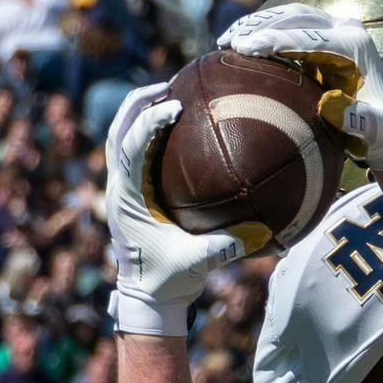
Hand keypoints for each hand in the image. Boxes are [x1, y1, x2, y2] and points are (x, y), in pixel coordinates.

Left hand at [104, 81, 264, 336]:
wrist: (146, 298)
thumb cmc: (168, 281)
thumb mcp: (198, 264)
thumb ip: (227, 246)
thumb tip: (264, 231)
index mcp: (127, 198)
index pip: (132, 148)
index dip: (150, 123)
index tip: (175, 107)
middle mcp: (118, 187)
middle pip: (119, 130)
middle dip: (140, 103)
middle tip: (169, 84)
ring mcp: (122, 188)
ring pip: (121, 137)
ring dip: (141, 113)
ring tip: (170, 94)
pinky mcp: (131, 193)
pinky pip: (136, 153)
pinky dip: (150, 134)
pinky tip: (180, 128)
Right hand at [218, 4, 382, 170]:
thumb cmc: (380, 127)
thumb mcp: (374, 127)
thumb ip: (356, 119)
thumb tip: (329, 103)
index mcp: (355, 44)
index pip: (309, 36)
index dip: (276, 41)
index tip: (246, 48)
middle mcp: (345, 28)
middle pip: (296, 17)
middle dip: (260, 27)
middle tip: (230, 42)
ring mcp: (333, 28)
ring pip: (289, 15)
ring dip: (256, 24)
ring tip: (226, 41)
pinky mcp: (320, 35)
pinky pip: (288, 25)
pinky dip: (262, 31)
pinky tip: (238, 44)